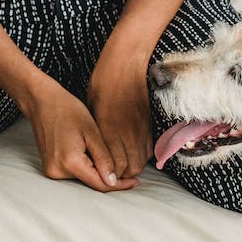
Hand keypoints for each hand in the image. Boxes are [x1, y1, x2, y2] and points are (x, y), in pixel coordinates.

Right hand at [21, 80, 139, 191]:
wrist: (42, 102)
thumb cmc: (67, 110)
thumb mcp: (92, 133)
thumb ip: (104, 159)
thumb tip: (113, 182)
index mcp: (70, 162)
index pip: (100, 184)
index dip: (119, 185)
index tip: (134, 182)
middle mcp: (58, 171)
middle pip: (91, 183)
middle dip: (108, 177)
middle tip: (126, 169)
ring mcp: (52, 170)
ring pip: (83, 178)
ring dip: (96, 171)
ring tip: (103, 153)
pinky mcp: (50, 167)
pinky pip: (73, 172)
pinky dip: (86, 166)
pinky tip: (90, 152)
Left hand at [87, 56, 152, 179]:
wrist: (124, 66)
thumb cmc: (102, 85)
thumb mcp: (91, 111)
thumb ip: (97, 135)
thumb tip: (98, 153)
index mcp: (107, 130)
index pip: (113, 165)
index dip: (110, 174)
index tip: (105, 174)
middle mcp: (125, 133)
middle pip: (130, 167)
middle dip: (122, 174)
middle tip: (115, 172)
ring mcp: (140, 129)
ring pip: (141, 161)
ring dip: (134, 166)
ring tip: (125, 164)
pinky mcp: (149, 124)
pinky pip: (150, 149)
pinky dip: (143, 155)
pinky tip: (135, 151)